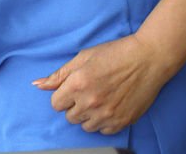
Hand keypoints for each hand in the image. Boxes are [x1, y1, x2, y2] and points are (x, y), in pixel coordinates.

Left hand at [34, 34, 170, 133]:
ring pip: (86, 126)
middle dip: (75, 106)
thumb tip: (37, 85)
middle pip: (70, 117)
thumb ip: (58, 75)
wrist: (148, 59)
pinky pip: (104, 131)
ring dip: (88, 116)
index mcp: (77, 84)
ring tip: (99, 99)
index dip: (62, 96)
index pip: (56, 104)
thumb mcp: (82, 58)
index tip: (72, 90)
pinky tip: (110, 107)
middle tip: (88, 92)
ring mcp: (108, 114)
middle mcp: (91, 102)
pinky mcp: (123, 121)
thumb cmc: (114, 54)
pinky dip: (104, 122)